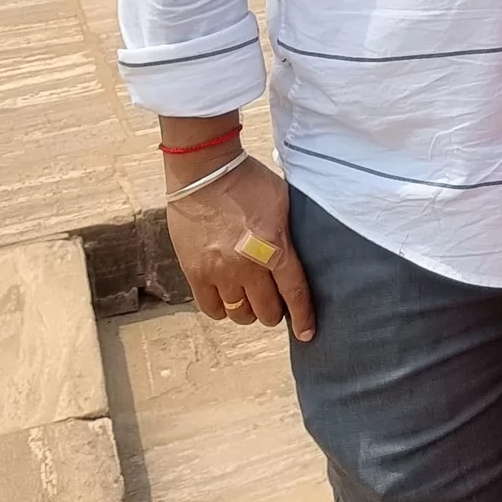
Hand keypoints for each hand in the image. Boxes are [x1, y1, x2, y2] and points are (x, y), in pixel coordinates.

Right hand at [165, 156, 315, 340]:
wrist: (205, 169)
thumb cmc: (247, 179)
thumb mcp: (282, 201)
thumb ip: (290, 233)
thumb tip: (301, 253)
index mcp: (273, 246)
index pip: (294, 293)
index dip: (303, 317)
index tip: (307, 333)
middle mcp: (246, 265)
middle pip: (267, 311)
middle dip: (274, 310)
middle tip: (273, 301)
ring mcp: (218, 271)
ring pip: (239, 314)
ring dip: (248, 310)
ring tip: (250, 297)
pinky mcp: (195, 271)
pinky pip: (211, 309)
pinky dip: (222, 308)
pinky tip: (227, 296)